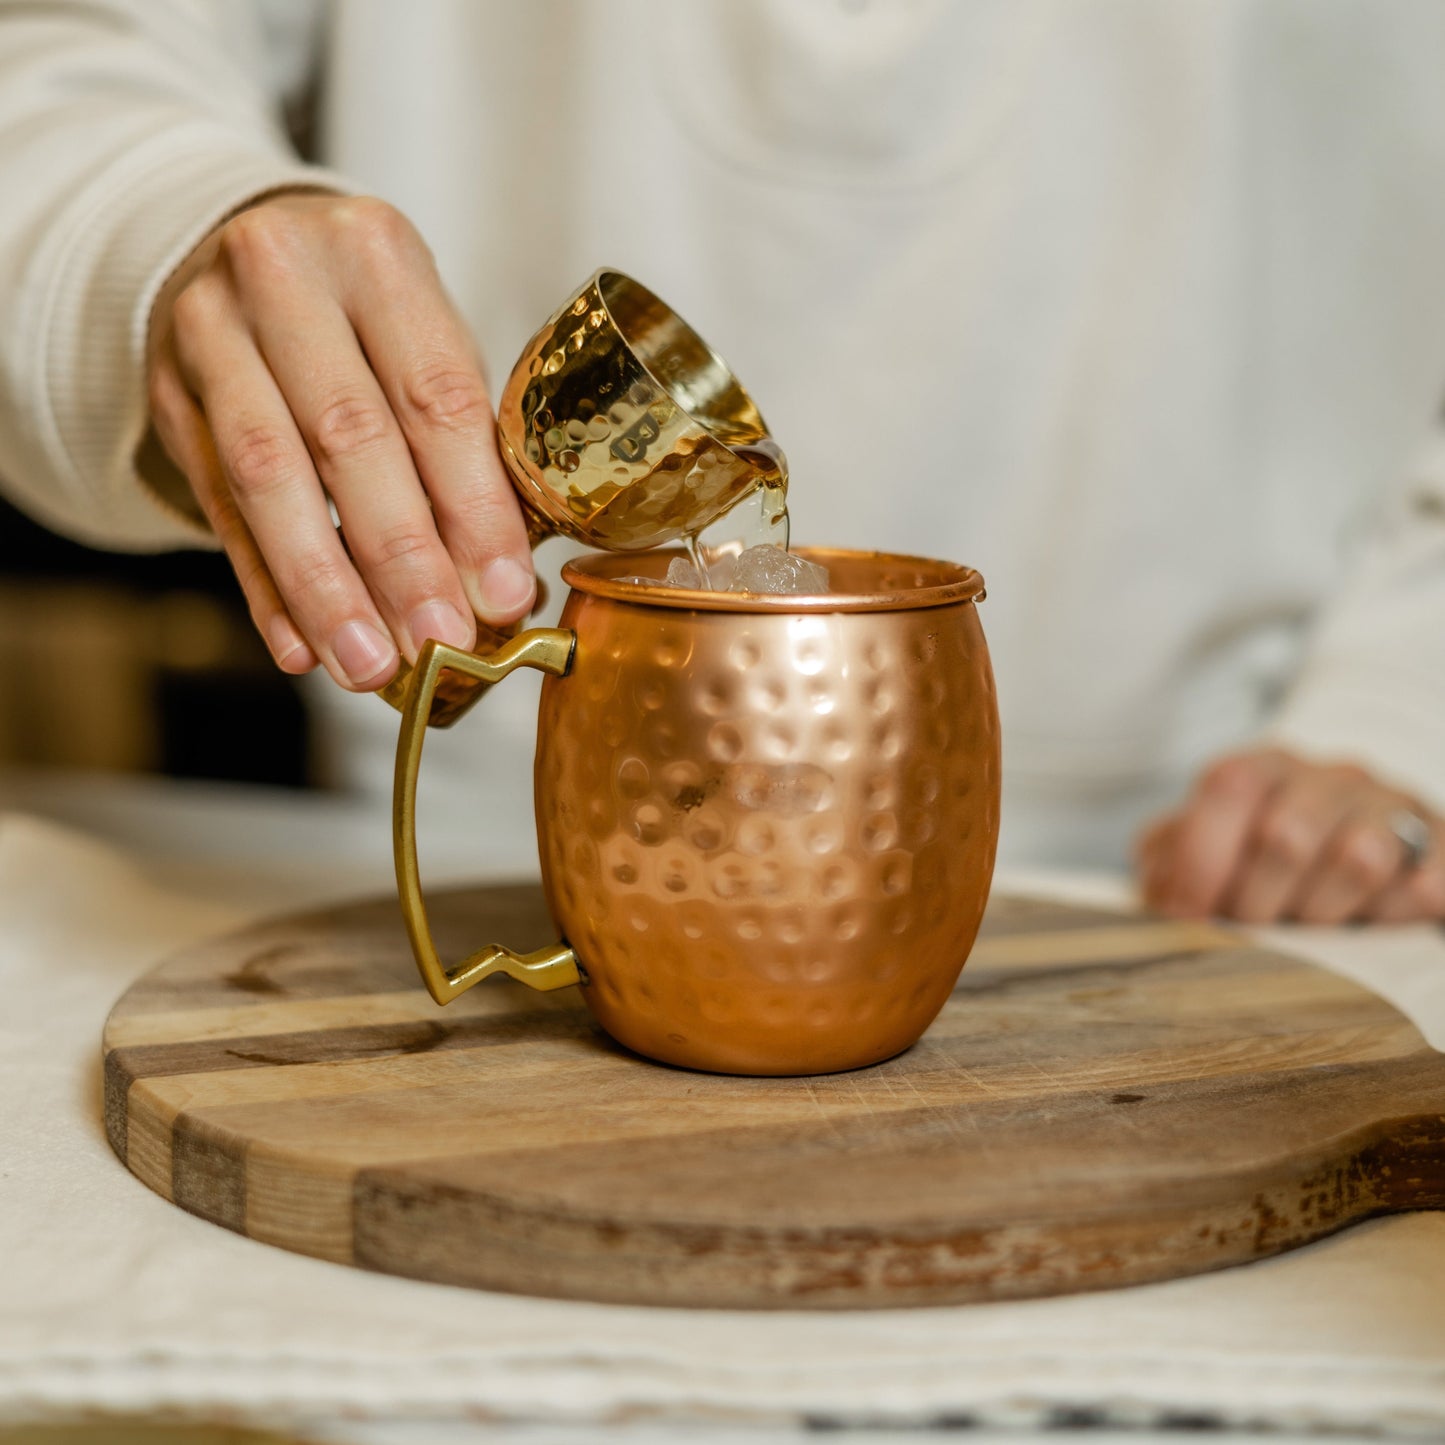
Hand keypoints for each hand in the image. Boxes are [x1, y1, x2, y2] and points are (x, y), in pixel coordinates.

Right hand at [146, 193, 535, 690]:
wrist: (238, 250)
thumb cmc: (366, 317)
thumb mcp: (427, 342)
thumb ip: (469, 448)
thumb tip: (510, 588)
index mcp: (375, 254)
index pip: (435, 394)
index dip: (474, 506)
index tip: (505, 593)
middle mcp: (282, 279)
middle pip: (349, 438)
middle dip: (402, 558)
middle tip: (440, 644)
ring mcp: (210, 335)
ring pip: (268, 478)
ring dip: (325, 588)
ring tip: (369, 665)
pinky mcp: (170, 397)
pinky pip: (219, 507)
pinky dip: (264, 588)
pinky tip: (300, 648)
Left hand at [1137, 748, 1444, 924]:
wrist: (1351, 835)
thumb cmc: (1257, 852)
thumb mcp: (1202, 845)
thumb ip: (1167, 858)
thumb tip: (1162, 893)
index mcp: (1264, 766)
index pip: (1230, 784)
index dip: (1203, 856)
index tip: (1188, 912)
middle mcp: (1330, 776)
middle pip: (1287, 834)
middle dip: (1256, 902)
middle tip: (1248, 928)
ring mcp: (1390, 807)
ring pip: (1359, 857)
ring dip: (1322, 912)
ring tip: (1306, 927)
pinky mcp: (1437, 845)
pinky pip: (1426, 878)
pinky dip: (1404, 903)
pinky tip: (1381, 918)